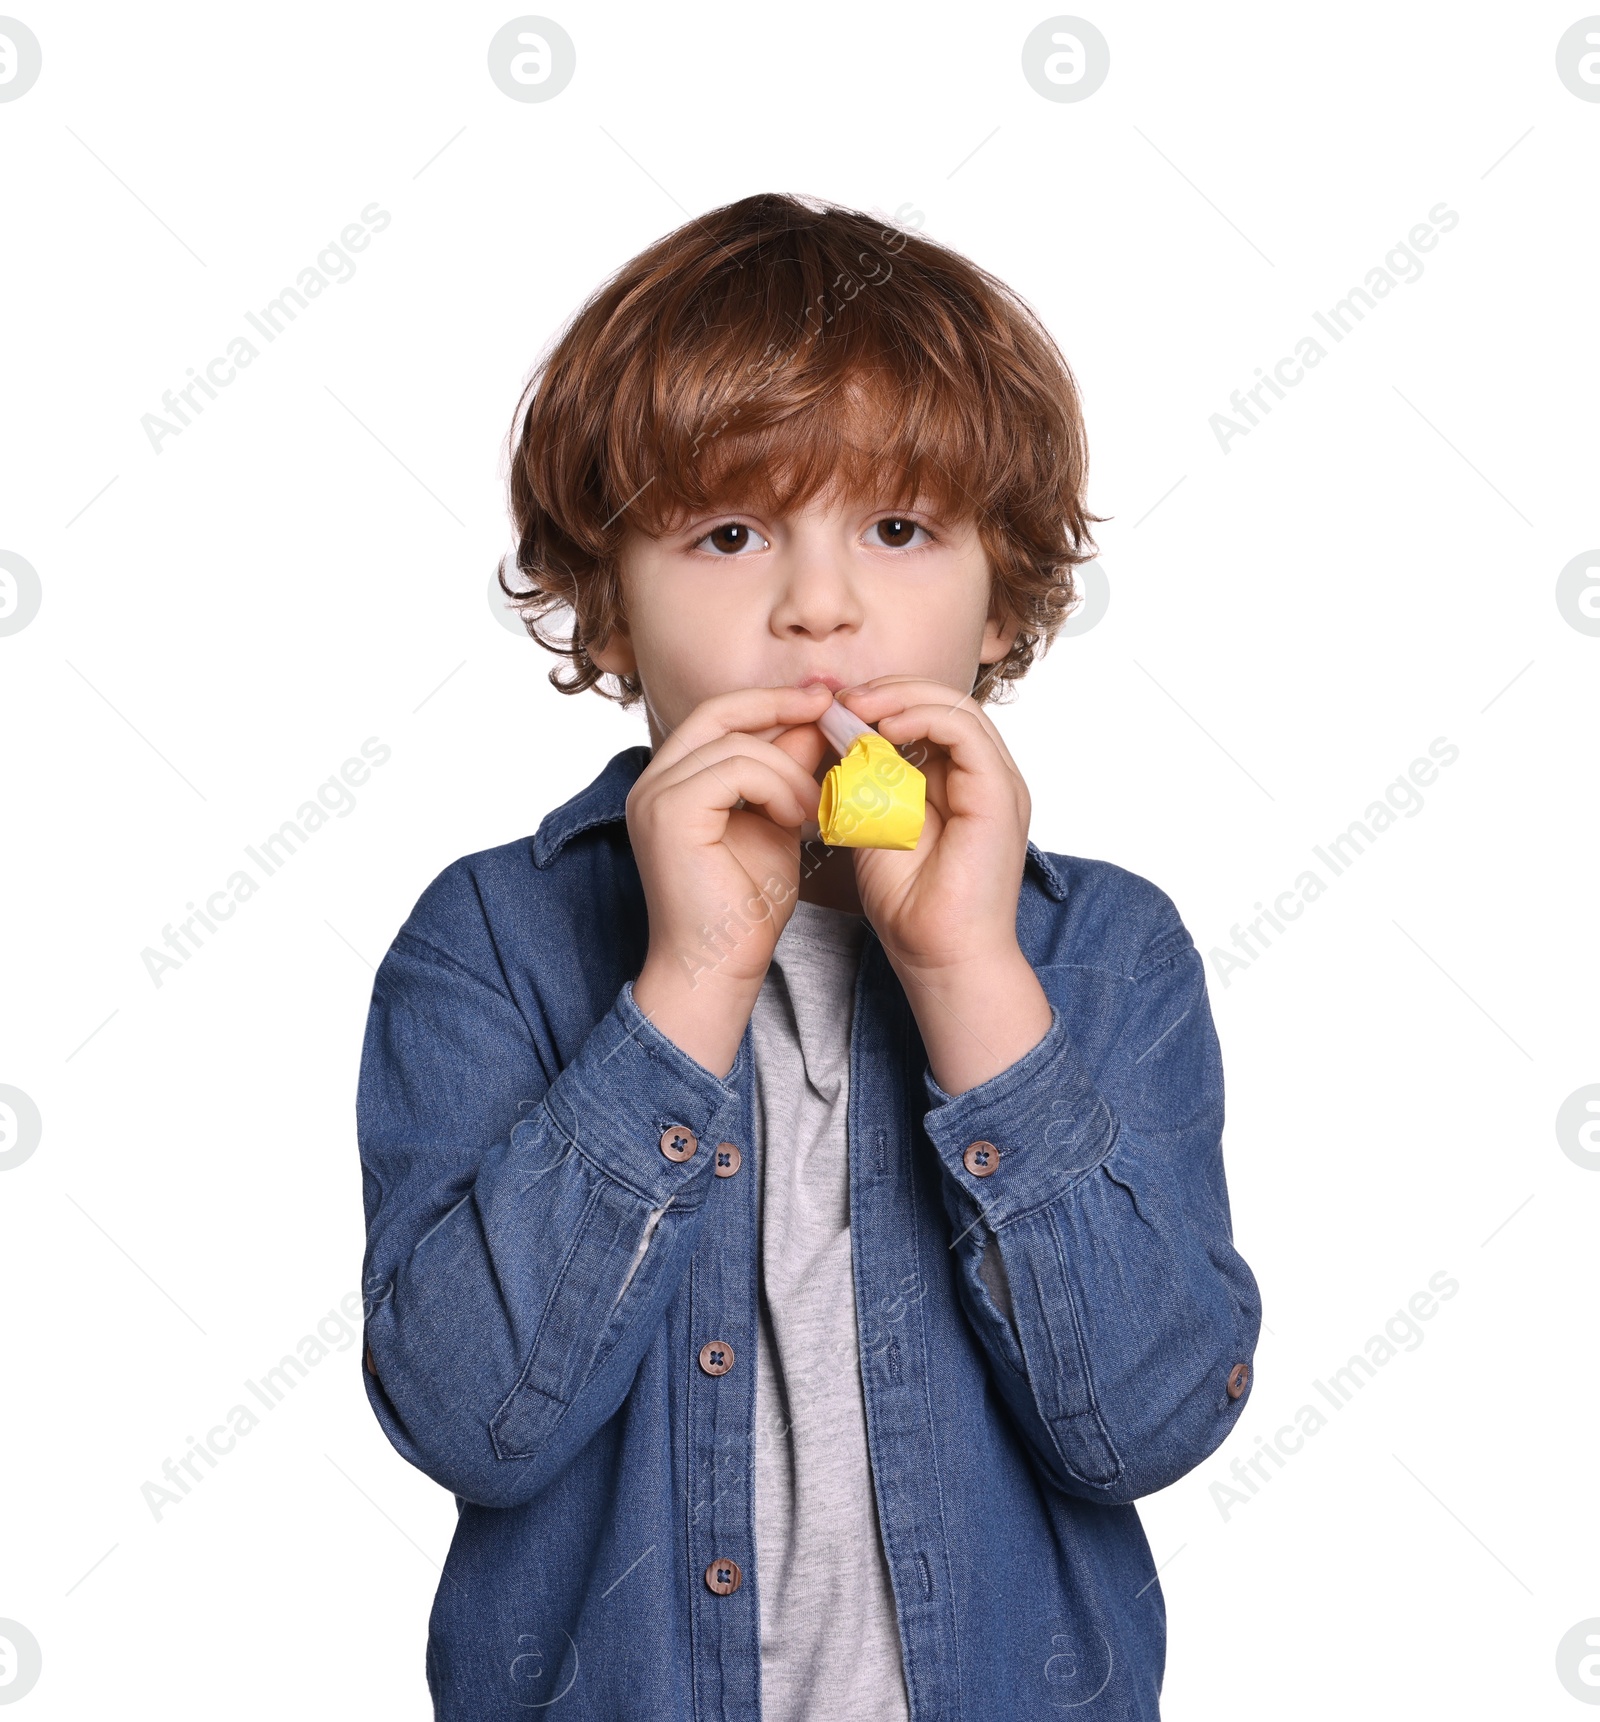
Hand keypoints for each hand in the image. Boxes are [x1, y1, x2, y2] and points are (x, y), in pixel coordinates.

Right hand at [628, 683, 832, 1075]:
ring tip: (817, 809)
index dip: (771, 701)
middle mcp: (652, 781)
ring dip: (790, 771)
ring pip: (737, 744)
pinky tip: (796, 819)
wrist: (721, 966)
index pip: (719, 716)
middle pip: (719, 712)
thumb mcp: (776, 822)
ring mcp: (655, 795)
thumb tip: (814, 720)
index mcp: (673, 781)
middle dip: (779, 705)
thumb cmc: (746, 906)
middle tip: (830, 707)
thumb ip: (786, 771)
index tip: (822, 700)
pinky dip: (777, 787)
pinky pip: (735, 769)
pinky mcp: (669, 813)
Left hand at [833, 675, 1031, 974]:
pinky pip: (964, 731)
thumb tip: (836, 729)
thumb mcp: (872, 822)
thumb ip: (863, 777)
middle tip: (843, 699)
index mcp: (960, 783)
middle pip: (946, 703)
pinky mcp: (999, 794)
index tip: (835, 711)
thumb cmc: (909, 904)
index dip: (884, 703)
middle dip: (891, 692)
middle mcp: (985, 777)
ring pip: (958, 708)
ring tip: (858, 708)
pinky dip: (921, 717)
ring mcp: (998, 783)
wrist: (939, 955)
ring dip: (903, 698)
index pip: (929, 716)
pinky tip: (884, 727)